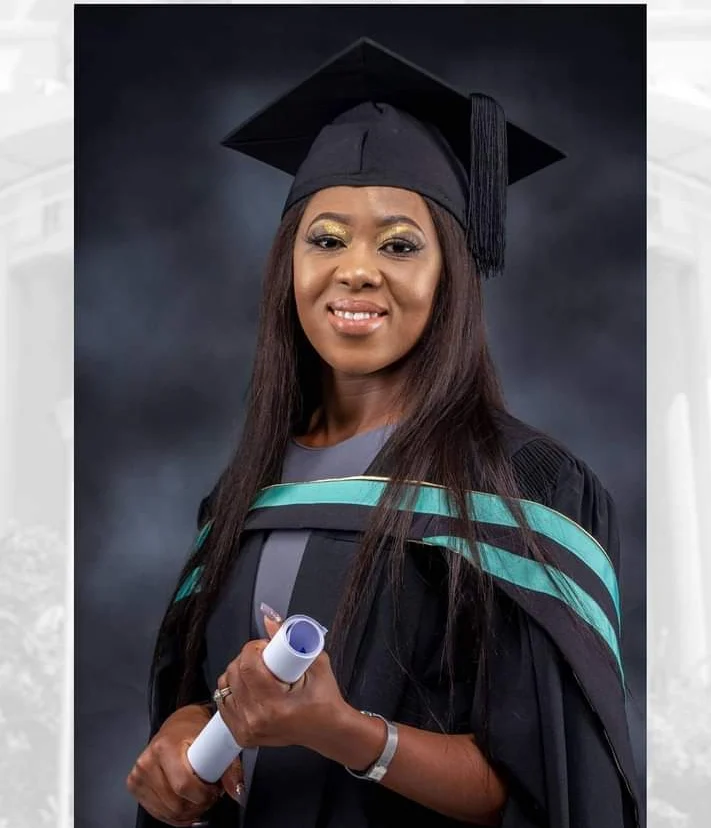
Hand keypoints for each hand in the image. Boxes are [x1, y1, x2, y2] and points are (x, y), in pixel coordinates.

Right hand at [126, 704, 244, 825]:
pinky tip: (186, 803)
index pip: (184, 785)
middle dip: (198, 804)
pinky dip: (175, 814)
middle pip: (175, 802)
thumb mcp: (216, 741)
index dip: (204, 794)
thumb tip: (238, 792)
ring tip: (198, 795)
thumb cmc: (195, 731)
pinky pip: (158, 812)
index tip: (215, 790)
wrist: (178, 724)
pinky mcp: (134, 785)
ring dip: (188, 811)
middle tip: (209, 794)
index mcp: (165, 746)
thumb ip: (230, 768)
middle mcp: (148, 760)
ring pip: (167, 811)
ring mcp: (138, 774)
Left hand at [216, 613, 347, 751]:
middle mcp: (256, 720)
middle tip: (264, 658)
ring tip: (257, 672)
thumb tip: (270, 620)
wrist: (327, 730)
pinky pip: (223, 702)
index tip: (265, 646)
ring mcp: (247, 729)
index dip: (254, 648)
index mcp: (275, 706)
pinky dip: (232, 690)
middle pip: (233, 674)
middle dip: (246, 657)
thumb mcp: (317, 666)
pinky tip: (248, 687)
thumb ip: (294, 639)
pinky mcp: (242, 735)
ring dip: (238, 673)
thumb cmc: (325, 701)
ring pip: (224, 687)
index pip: (248, 666)